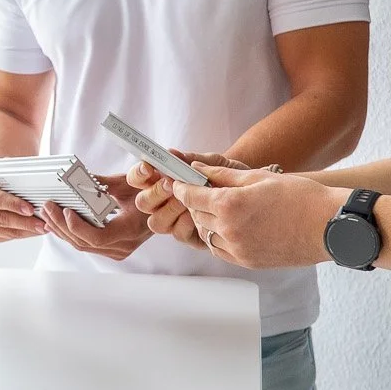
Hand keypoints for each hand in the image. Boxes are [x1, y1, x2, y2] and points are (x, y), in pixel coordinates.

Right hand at [0, 172, 47, 243]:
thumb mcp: (1, 170)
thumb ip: (15, 176)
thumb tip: (38, 181)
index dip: (13, 205)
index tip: (30, 209)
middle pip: (2, 219)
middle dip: (25, 222)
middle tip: (42, 223)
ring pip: (7, 231)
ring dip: (27, 230)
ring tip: (44, 227)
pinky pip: (7, 237)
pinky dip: (23, 234)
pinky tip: (34, 229)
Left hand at [36, 174, 151, 260]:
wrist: (165, 207)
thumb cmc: (151, 192)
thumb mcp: (129, 183)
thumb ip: (104, 182)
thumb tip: (79, 178)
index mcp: (131, 230)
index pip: (98, 237)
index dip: (78, 227)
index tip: (66, 210)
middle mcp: (124, 245)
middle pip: (85, 242)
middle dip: (62, 225)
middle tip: (47, 207)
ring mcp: (118, 250)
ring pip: (82, 245)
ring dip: (61, 230)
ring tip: (46, 213)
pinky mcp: (112, 249)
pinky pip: (87, 244)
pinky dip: (70, 233)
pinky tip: (56, 223)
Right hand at [125, 153, 246, 250]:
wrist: (252, 192)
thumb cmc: (229, 174)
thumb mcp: (213, 163)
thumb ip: (192, 159)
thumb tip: (172, 153)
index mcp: (163, 181)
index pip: (139, 179)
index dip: (139, 174)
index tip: (149, 167)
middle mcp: (164, 202)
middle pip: (143, 203)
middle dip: (154, 193)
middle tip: (170, 184)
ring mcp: (175, 220)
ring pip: (157, 223)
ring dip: (170, 209)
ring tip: (187, 200)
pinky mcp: (190, 236)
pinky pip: (179, 234)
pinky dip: (187, 223)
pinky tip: (198, 214)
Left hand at [166, 164, 344, 269]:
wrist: (330, 225)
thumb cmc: (300, 196)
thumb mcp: (258, 177)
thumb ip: (222, 175)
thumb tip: (196, 169)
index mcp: (229, 204)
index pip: (190, 196)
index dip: (181, 187)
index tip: (179, 181)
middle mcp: (229, 230)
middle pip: (196, 215)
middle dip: (196, 202)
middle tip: (204, 191)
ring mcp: (238, 249)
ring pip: (207, 234)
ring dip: (207, 221)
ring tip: (222, 208)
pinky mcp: (248, 262)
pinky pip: (220, 250)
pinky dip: (219, 238)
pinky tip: (231, 226)